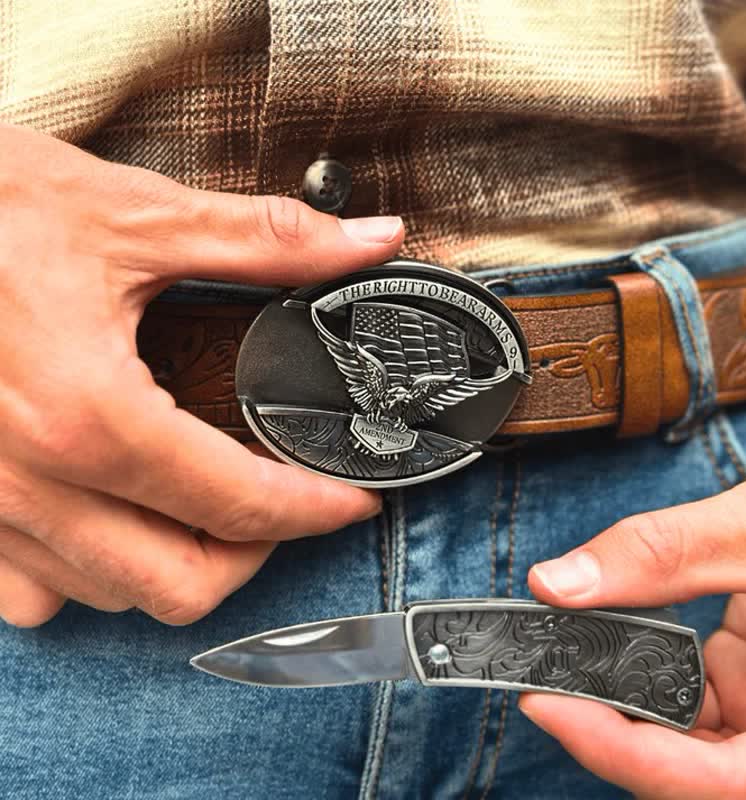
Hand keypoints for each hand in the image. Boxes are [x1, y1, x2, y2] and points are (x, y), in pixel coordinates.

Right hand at [0, 122, 403, 627]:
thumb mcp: (131, 214)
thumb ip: (266, 239)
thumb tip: (366, 239)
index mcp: (85, 412)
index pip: (237, 502)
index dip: (315, 509)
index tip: (350, 500)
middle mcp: (25, 479)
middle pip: (179, 584)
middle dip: (252, 556)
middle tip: (281, 507)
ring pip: (107, 595)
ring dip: (176, 562)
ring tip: (208, 509)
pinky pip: (30, 592)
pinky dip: (91, 570)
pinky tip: (114, 516)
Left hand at [521, 441, 745, 798]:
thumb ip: (666, 555)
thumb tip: (558, 583)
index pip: (722, 779)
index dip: (625, 752)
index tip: (547, 706)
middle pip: (695, 769)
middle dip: (608, 729)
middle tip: (537, 677)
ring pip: (684, 738)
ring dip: (616, 702)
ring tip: (558, 659)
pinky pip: (686, 696)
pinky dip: (634, 670)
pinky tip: (598, 642)